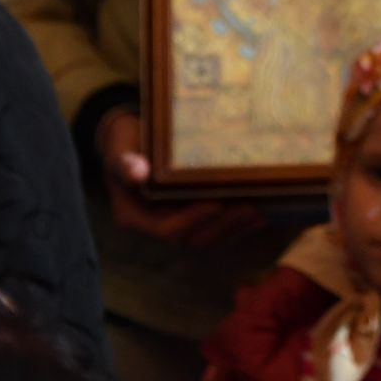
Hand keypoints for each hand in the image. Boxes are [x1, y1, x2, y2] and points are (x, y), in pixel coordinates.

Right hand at [98, 111, 265, 246]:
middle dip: (223, 226)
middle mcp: (154, 226)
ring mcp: (173, 223)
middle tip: (252, 207)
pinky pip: (214, 230)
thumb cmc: (124, 142)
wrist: (128, 142)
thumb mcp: (119, 147)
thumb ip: (124, 161)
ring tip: (261, 210)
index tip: (217, 203)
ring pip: (207, 238)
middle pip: (192, 239)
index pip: (167, 229)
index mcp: (134, 216)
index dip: (194, 220)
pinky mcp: (189, 218)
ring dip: (235, 229)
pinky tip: (260, 212)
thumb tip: (136, 172)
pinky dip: (236, 226)